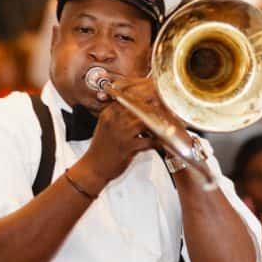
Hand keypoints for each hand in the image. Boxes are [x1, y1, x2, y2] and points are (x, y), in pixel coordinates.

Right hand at [74, 77, 158, 191]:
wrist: (93, 167)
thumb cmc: (101, 147)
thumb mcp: (105, 125)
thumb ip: (118, 114)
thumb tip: (136, 106)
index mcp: (109, 113)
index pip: (128, 97)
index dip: (144, 95)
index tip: (156, 95)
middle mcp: (115, 120)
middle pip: (139, 106)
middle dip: (154, 106)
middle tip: (167, 107)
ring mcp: (122, 133)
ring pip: (145, 121)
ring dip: (157, 123)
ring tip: (167, 123)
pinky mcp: (128, 147)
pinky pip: (149, 141)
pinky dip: (157, 142)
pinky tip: (162, 142)